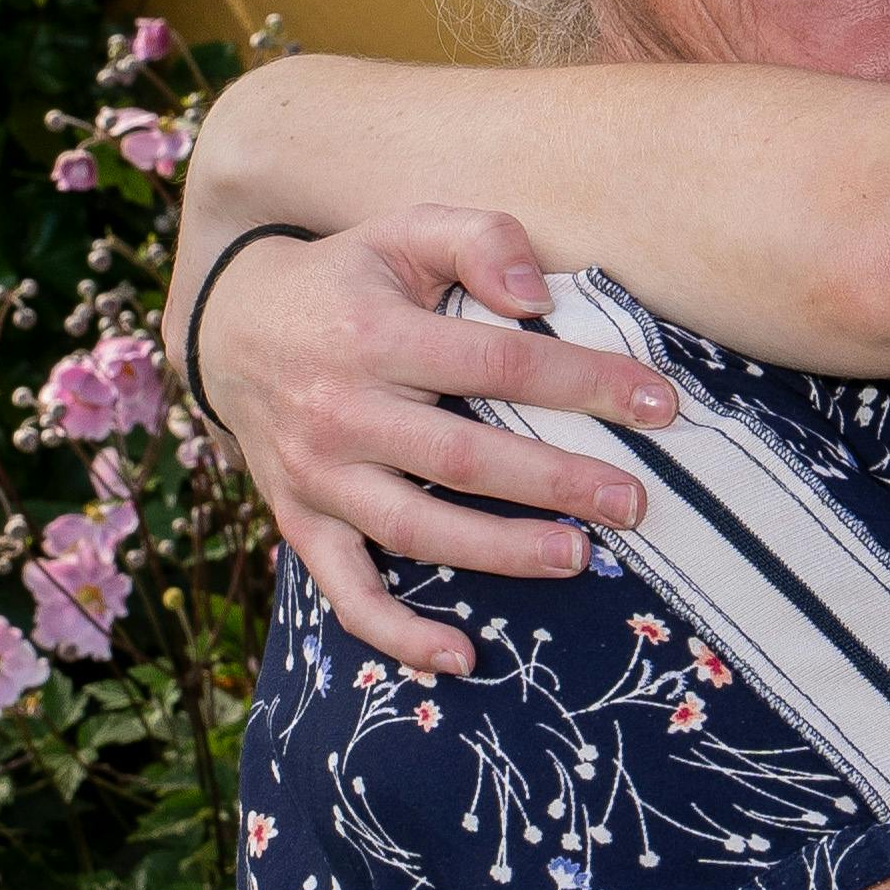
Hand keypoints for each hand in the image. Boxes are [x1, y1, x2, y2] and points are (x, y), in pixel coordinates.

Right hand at [187, 206, 683, 677]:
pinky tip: (462, 658)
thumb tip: (537, 298)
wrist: (229, 328)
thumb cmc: (345, 280)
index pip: (499, 364)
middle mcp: (340, 411)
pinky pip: (347, 592)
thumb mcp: (402, 232)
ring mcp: (317, 476)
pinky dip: (398, 633)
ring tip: (577, 558)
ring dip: (500, 553)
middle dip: (558, 482)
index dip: (586, 384)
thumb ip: (478, 241)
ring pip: (415, 529)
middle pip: (464, 459)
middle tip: (634, 502)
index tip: (660, 406)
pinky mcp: (300, 522)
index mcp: (374, 334)